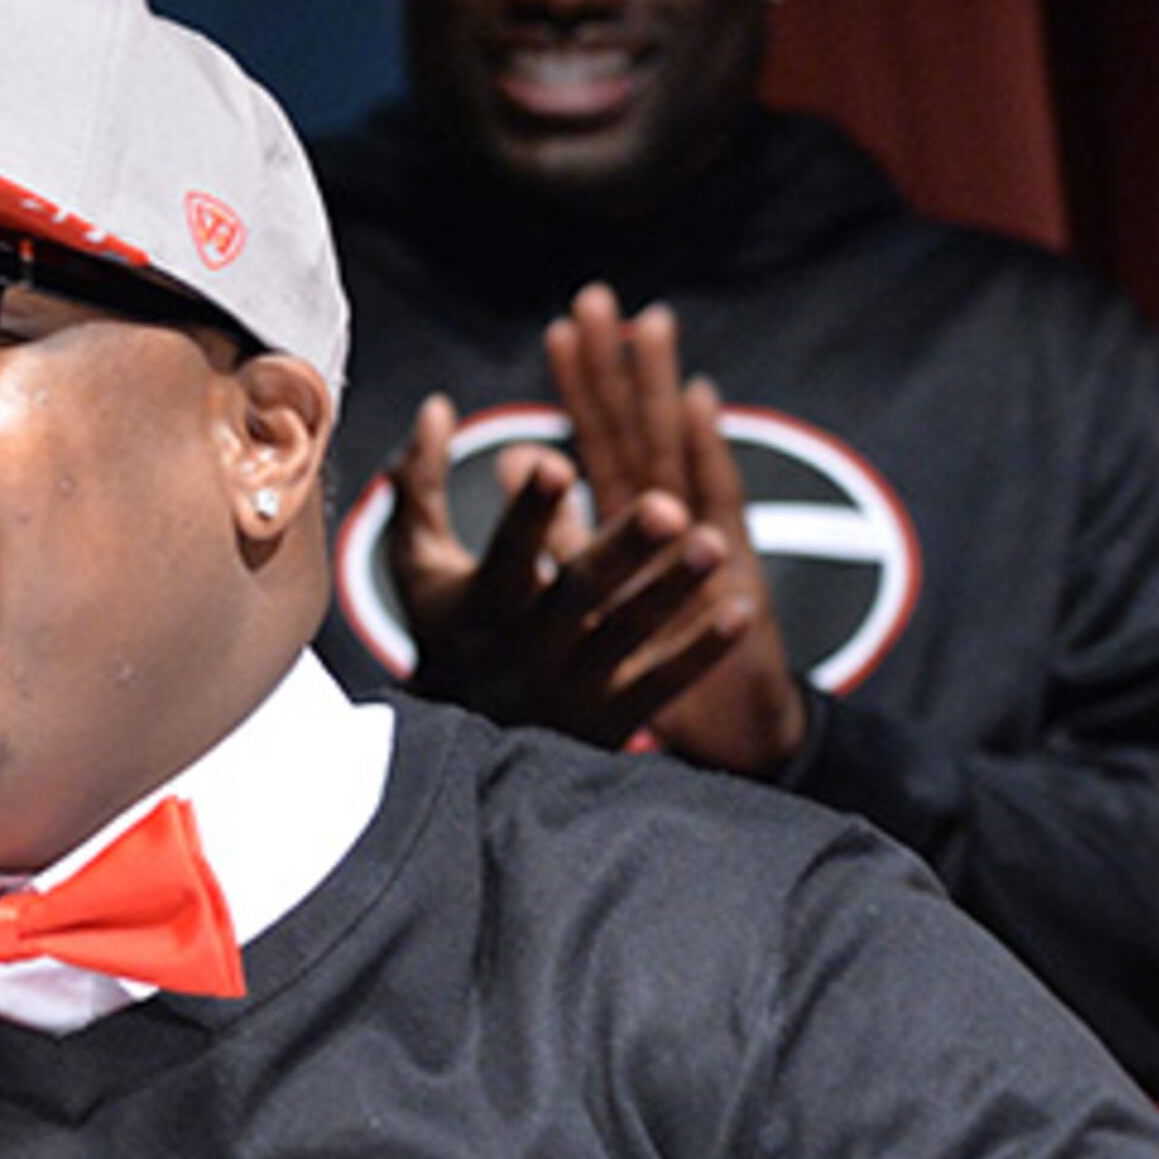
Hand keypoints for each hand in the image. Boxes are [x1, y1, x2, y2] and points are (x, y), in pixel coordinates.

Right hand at [385, 391, 750, 750]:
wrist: (462, 752)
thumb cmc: (448, 632)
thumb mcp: (419, 564)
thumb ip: (421, 486)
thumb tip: (438, 406)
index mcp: (480, 604)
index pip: (506, 551)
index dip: (529, 511)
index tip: (556, 463)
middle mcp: (524, 649)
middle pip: (578, 594)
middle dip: (623, 550)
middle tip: (669, 506)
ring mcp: (569, 689)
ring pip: (627, 635)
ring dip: (672, 590)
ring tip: (714, 544)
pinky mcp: (607, 723)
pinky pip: (660, 685)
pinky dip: (700, 651)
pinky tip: (740, 611)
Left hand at [541, 286, 808, 773]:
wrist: (723, 729)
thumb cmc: (651, 659)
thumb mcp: (598, 594)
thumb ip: (563, 529)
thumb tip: (516, 459)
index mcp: (629, 521)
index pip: (598, 439)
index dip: (580, 387)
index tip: (560, 327)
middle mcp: (668, 515)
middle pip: (637, 426)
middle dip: (618, 363)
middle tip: (600, 298)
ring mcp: (704, 533)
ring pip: (675, 449)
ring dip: (662, 386)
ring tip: (649, 323)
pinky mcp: (734, 563)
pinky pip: (718, 498)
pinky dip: (707, 447)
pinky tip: (699, 399)